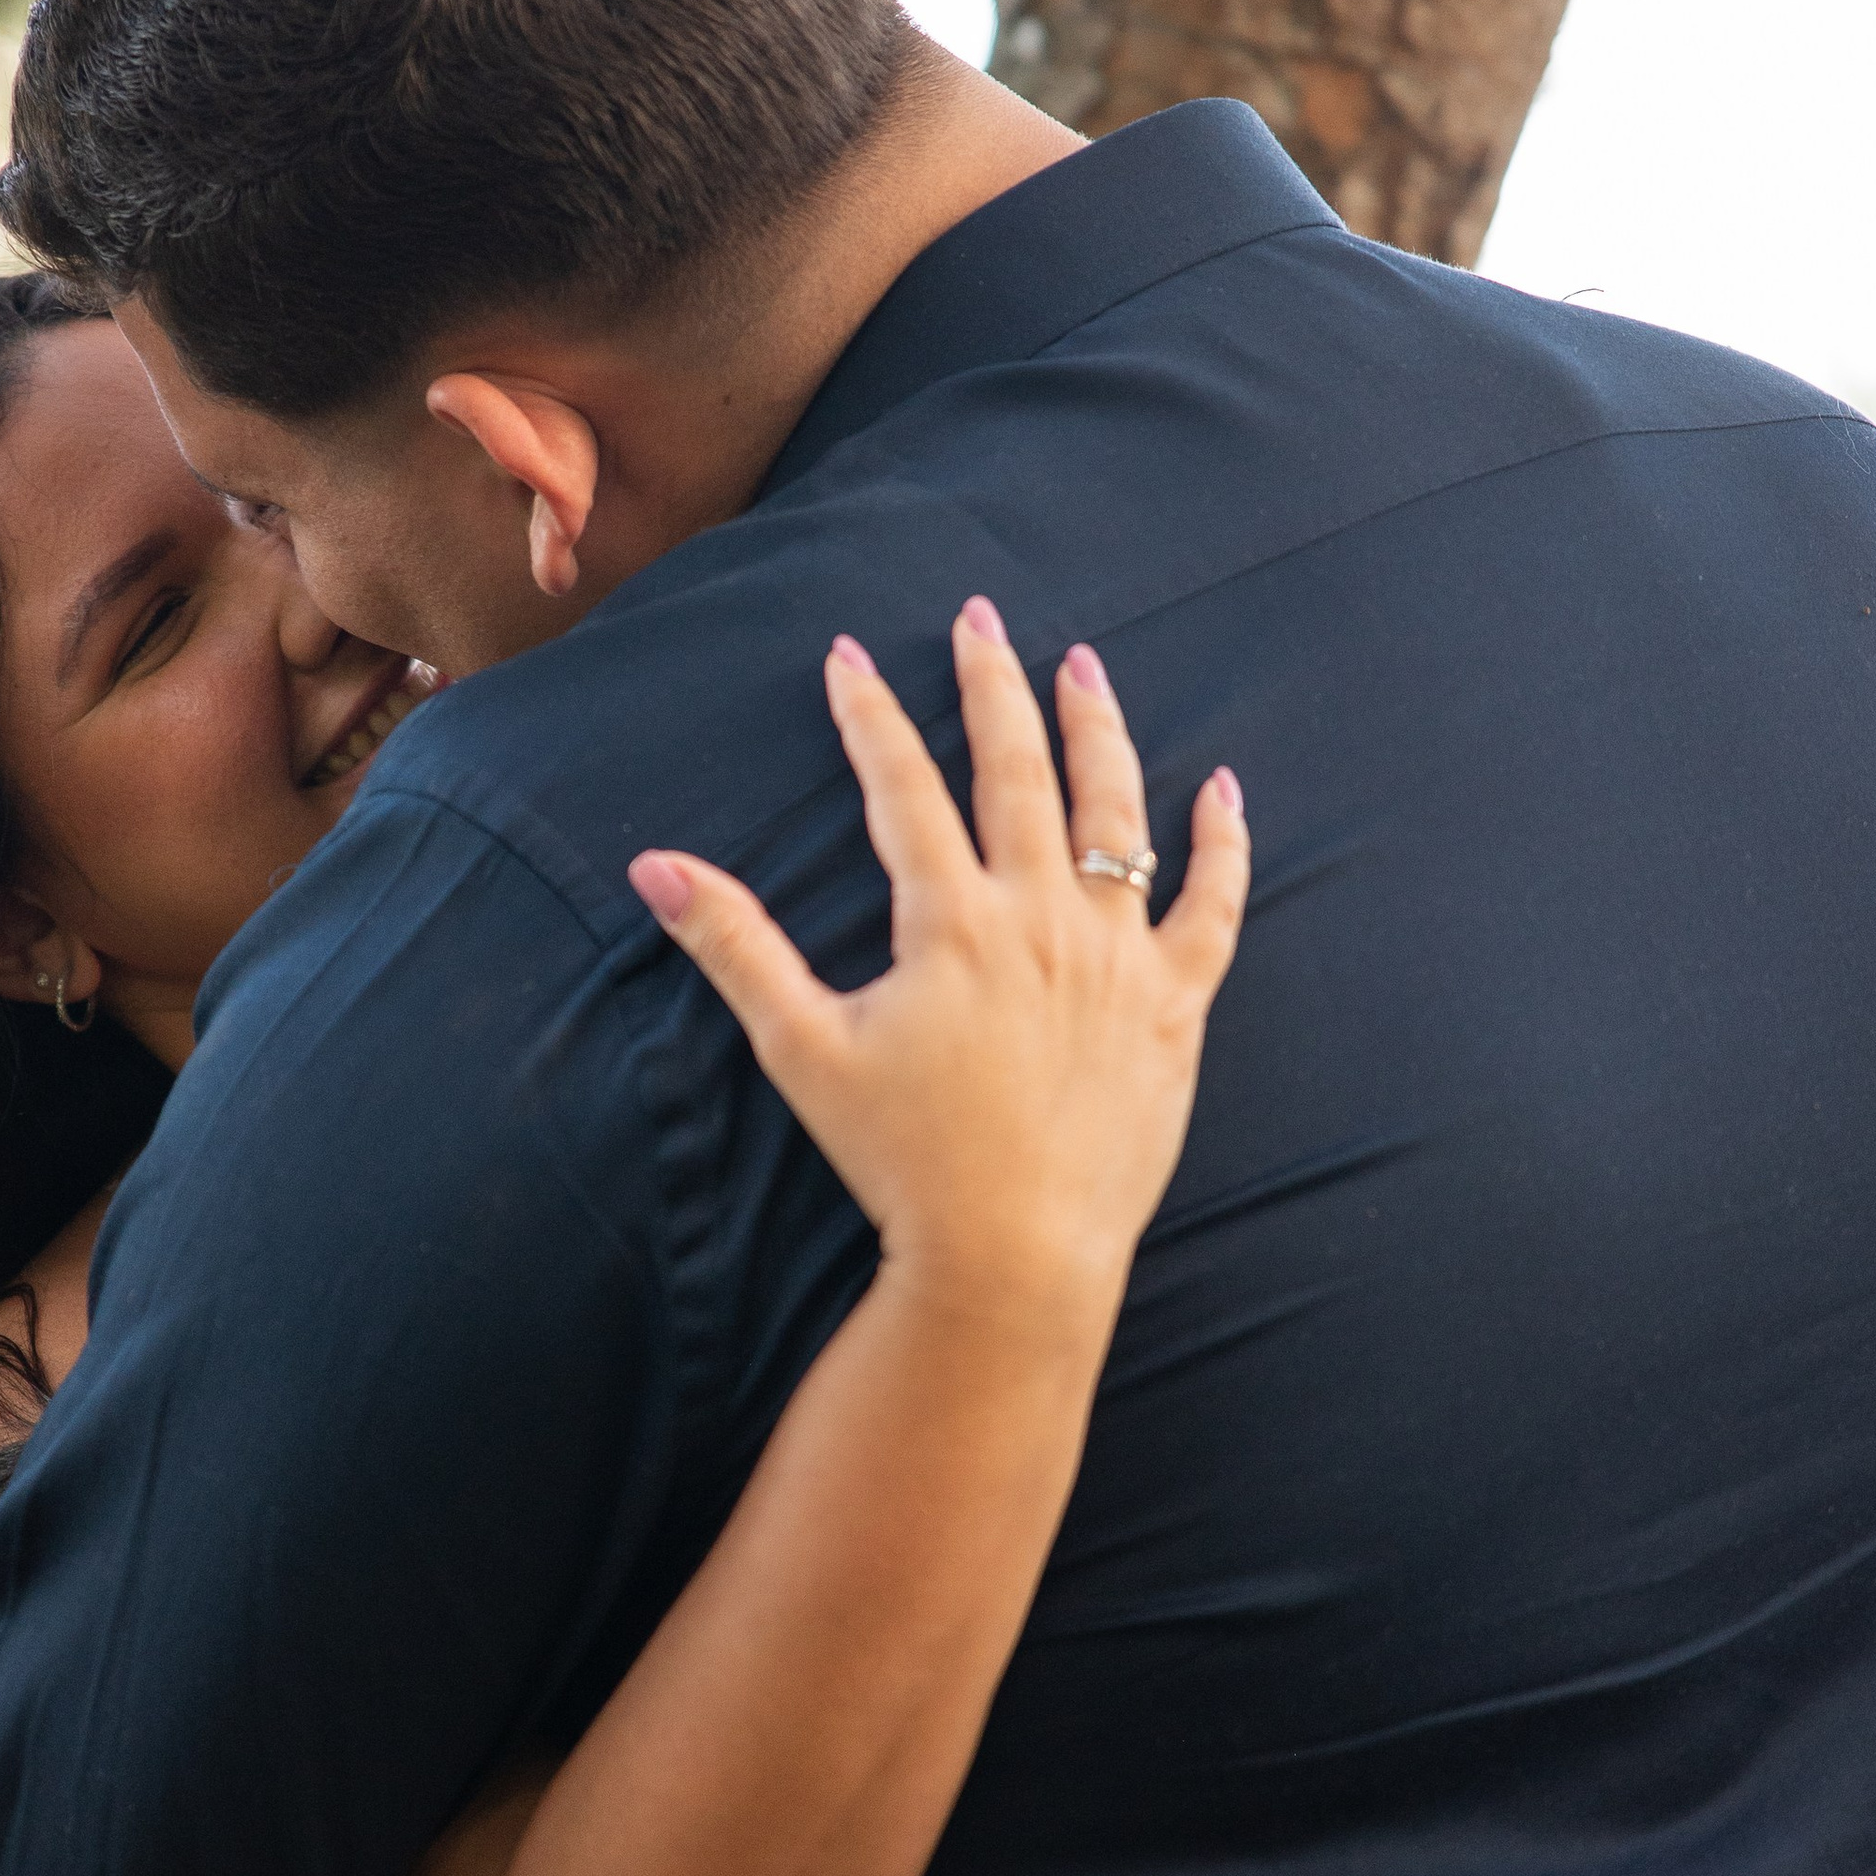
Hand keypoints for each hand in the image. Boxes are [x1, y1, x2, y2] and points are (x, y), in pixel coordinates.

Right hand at [629, 601, 1248, 1339]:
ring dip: (1097, 730)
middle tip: (978, 618)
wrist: (1016, 1257)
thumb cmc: (901, 1162)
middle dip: (993, 683)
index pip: (902, 787)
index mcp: (950, 922)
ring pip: (1117, 811)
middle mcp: (1041, 918)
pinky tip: (1222, 788)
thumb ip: (733, 948)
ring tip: (1083, 666)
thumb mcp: (803, 1050)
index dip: (872, 715)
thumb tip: (652, 867)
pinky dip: (1221, 843)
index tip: (850, 655)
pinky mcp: (1175, 1005)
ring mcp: (1117, 957)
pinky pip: (1212, 907)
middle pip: (1018, 770)